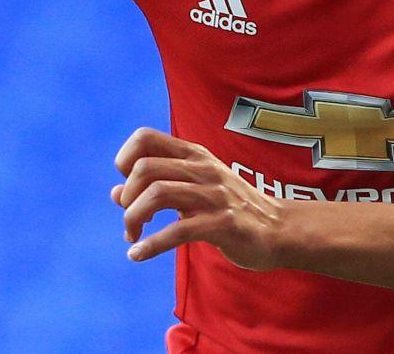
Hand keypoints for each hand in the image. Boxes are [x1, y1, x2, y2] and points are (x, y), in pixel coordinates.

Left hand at [112, 127, 284, 269]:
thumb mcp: (194, 190)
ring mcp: (214, 195)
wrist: (278, 228)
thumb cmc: (232, 208)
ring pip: (157, 194)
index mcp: (194, 155)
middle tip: (131, 219)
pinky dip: (150, 245)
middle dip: (127, 196)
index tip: (127, 187)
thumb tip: (114, 193)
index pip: (145, 137)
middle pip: (145, 168)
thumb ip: (157, 187)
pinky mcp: (223, 223)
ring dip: (134, 219)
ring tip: (133, 236)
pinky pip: (177, 231)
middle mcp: (203, 169)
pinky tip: (138, 256)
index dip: (125, 159)